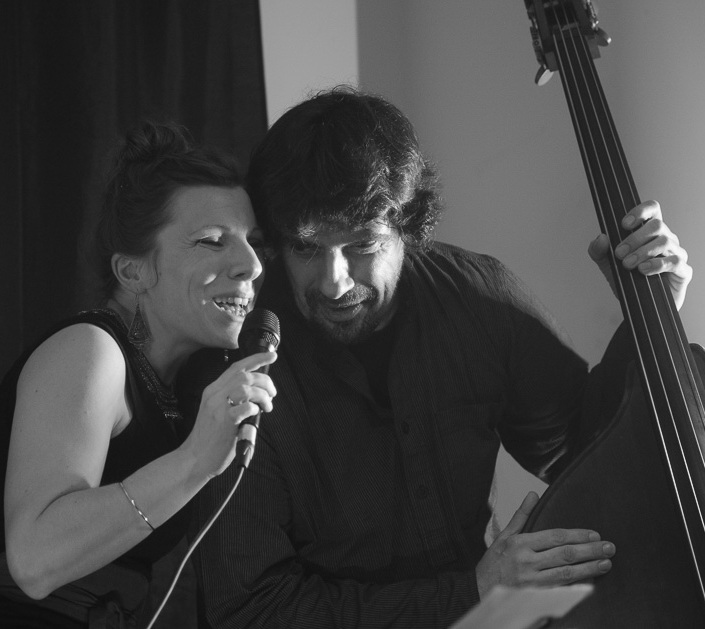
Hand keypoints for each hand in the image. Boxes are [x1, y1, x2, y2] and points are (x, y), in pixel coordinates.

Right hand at [180, 351, 277, 477]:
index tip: (272, 356)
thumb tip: (258, 391)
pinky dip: (255, 408)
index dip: (256, 359)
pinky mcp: (225, 422)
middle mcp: (215, 395)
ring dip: (263, 395)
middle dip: (265, 381)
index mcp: (213, 390)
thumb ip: (232, 398)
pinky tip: (255, 415)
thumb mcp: (216, 410)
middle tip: (272, 394)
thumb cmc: (210, 437)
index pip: (237, 367)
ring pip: (247, 387)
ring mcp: (219, 407)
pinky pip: (246, 407)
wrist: (195, 458)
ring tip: (267, 406)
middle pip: (245, 375)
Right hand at [475, 492, 614, 598]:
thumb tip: (533, 494)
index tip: (594, 534)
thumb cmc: (493, 563)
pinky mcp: (534, 598)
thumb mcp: (503, 536)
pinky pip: (560, 592)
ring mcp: (531, 582)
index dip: (577, 535)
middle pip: (565, 555)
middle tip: (609, 548)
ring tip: (606, 564)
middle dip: (590, 550)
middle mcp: (526, 561)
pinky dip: (577, 587)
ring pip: (566, 574)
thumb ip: (521, 516)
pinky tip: (591, 583)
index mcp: (520, 543)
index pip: (555, 536)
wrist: (479, 591)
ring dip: (589, 569)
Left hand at [588, 200, 691, 309]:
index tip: (623, 224)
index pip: (653, 209)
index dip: (641, 211)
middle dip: (634, 238)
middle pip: (657, 225)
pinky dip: (656, 264)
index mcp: (650, 232)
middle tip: (619, 253)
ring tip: (628, 264)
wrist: (639, 307)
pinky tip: (643, 270)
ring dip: (642, 252)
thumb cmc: (627, 281)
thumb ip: (599, 251)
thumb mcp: (607, 265)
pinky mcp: (683, 271)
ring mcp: (676, 253)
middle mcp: (666, 238)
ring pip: (664, 241)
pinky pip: (674, 261)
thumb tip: (601, 237)